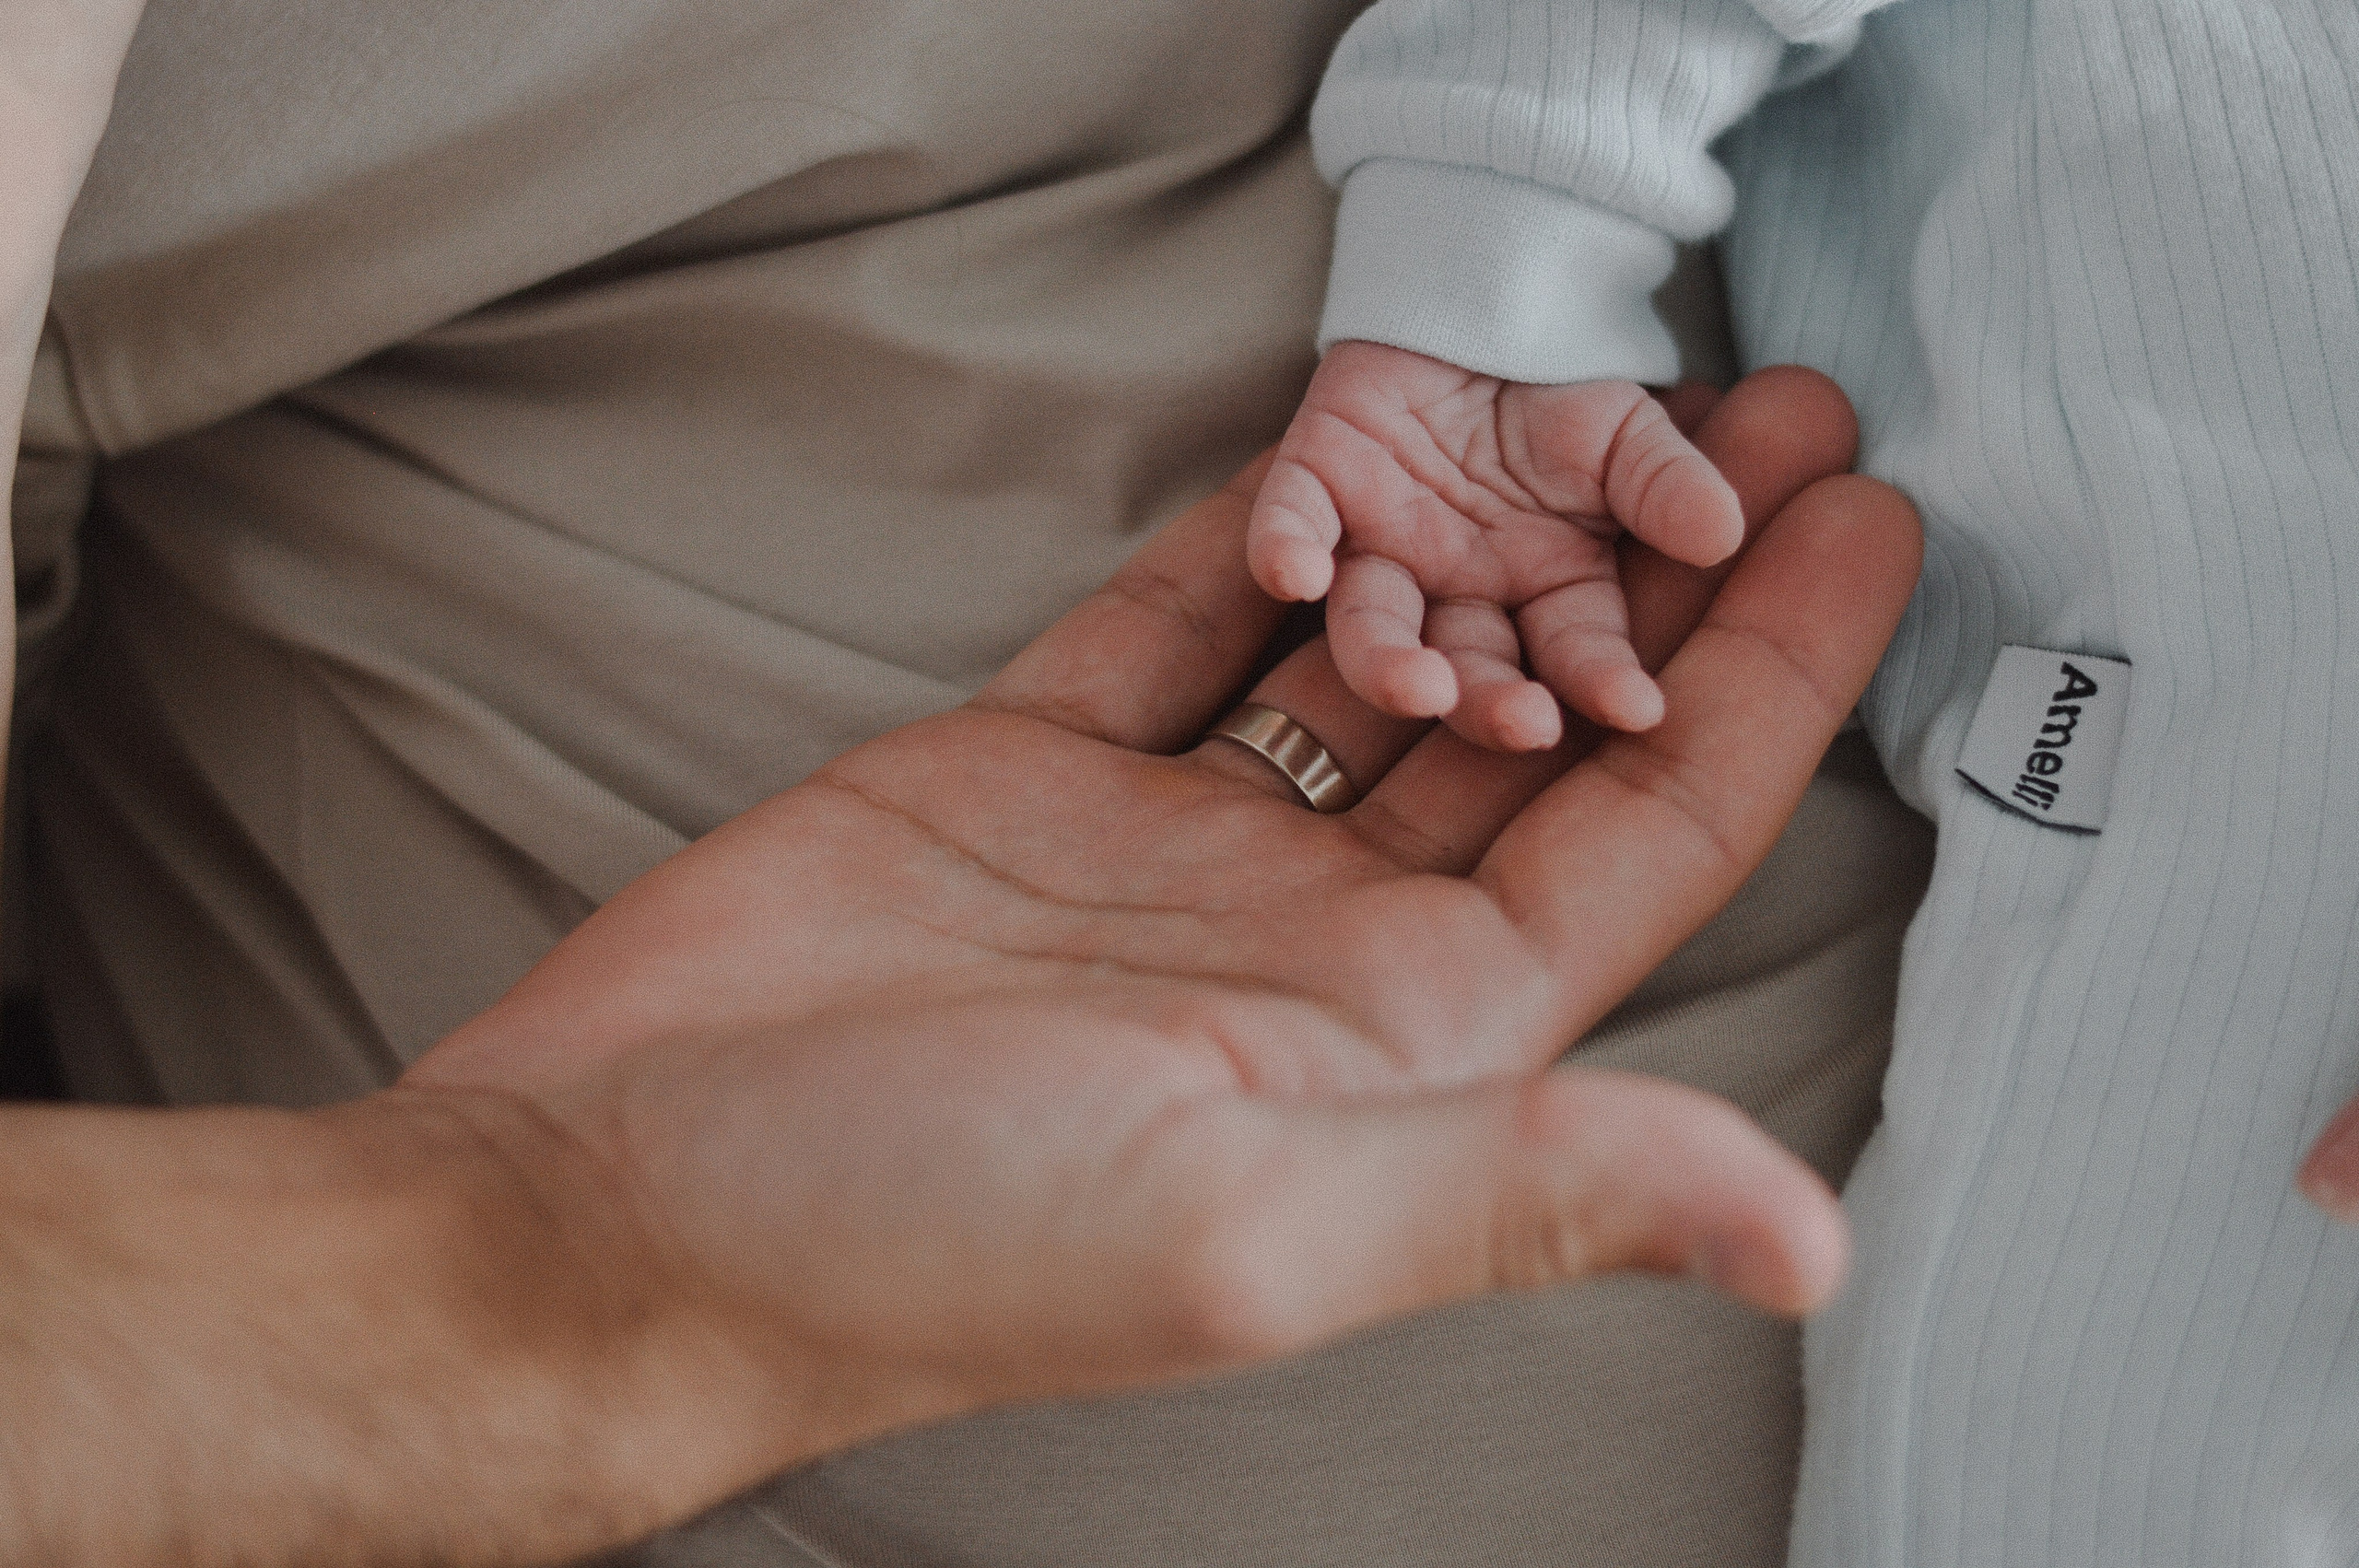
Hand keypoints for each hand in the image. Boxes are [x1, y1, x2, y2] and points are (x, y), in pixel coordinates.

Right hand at [407, 367, 1915, 1509]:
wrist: (626, 1197)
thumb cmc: (927, 1245)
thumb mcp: (1259, 1226)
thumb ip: (1526, 1189)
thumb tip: (1807, 1238)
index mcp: (1403, 1047)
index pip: (1644, 842)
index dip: (1771, 683)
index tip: (1867, 526)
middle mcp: (1309, 940)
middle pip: (1536, 720)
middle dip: (1657, 570)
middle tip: (1764, 412)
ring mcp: (1172, 846)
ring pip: (1375, 653)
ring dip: (1486, 529)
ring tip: (1599, 390)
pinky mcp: (1033, 771)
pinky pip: (1187, 618)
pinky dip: (1272, 530)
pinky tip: (1356, 436)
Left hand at [1246, 340, 1744, 749]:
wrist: (1481, 307)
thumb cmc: (1560, 391)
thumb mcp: (1629, 431)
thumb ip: (1667, 485)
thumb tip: (1721, 534)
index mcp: (1541, 595)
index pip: (1574, 654)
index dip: (1602, 682)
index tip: (1637, 711)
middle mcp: (1454, 595)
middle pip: (1466, 668)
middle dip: (1491, 702)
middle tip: (1523, 725)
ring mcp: (1377, 552)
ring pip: (1370, 629)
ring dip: (1389, 664)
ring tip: (1417, 685)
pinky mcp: (1310, 490)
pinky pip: (1286, 528)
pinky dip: (1285, 550)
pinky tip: (1295, 575)